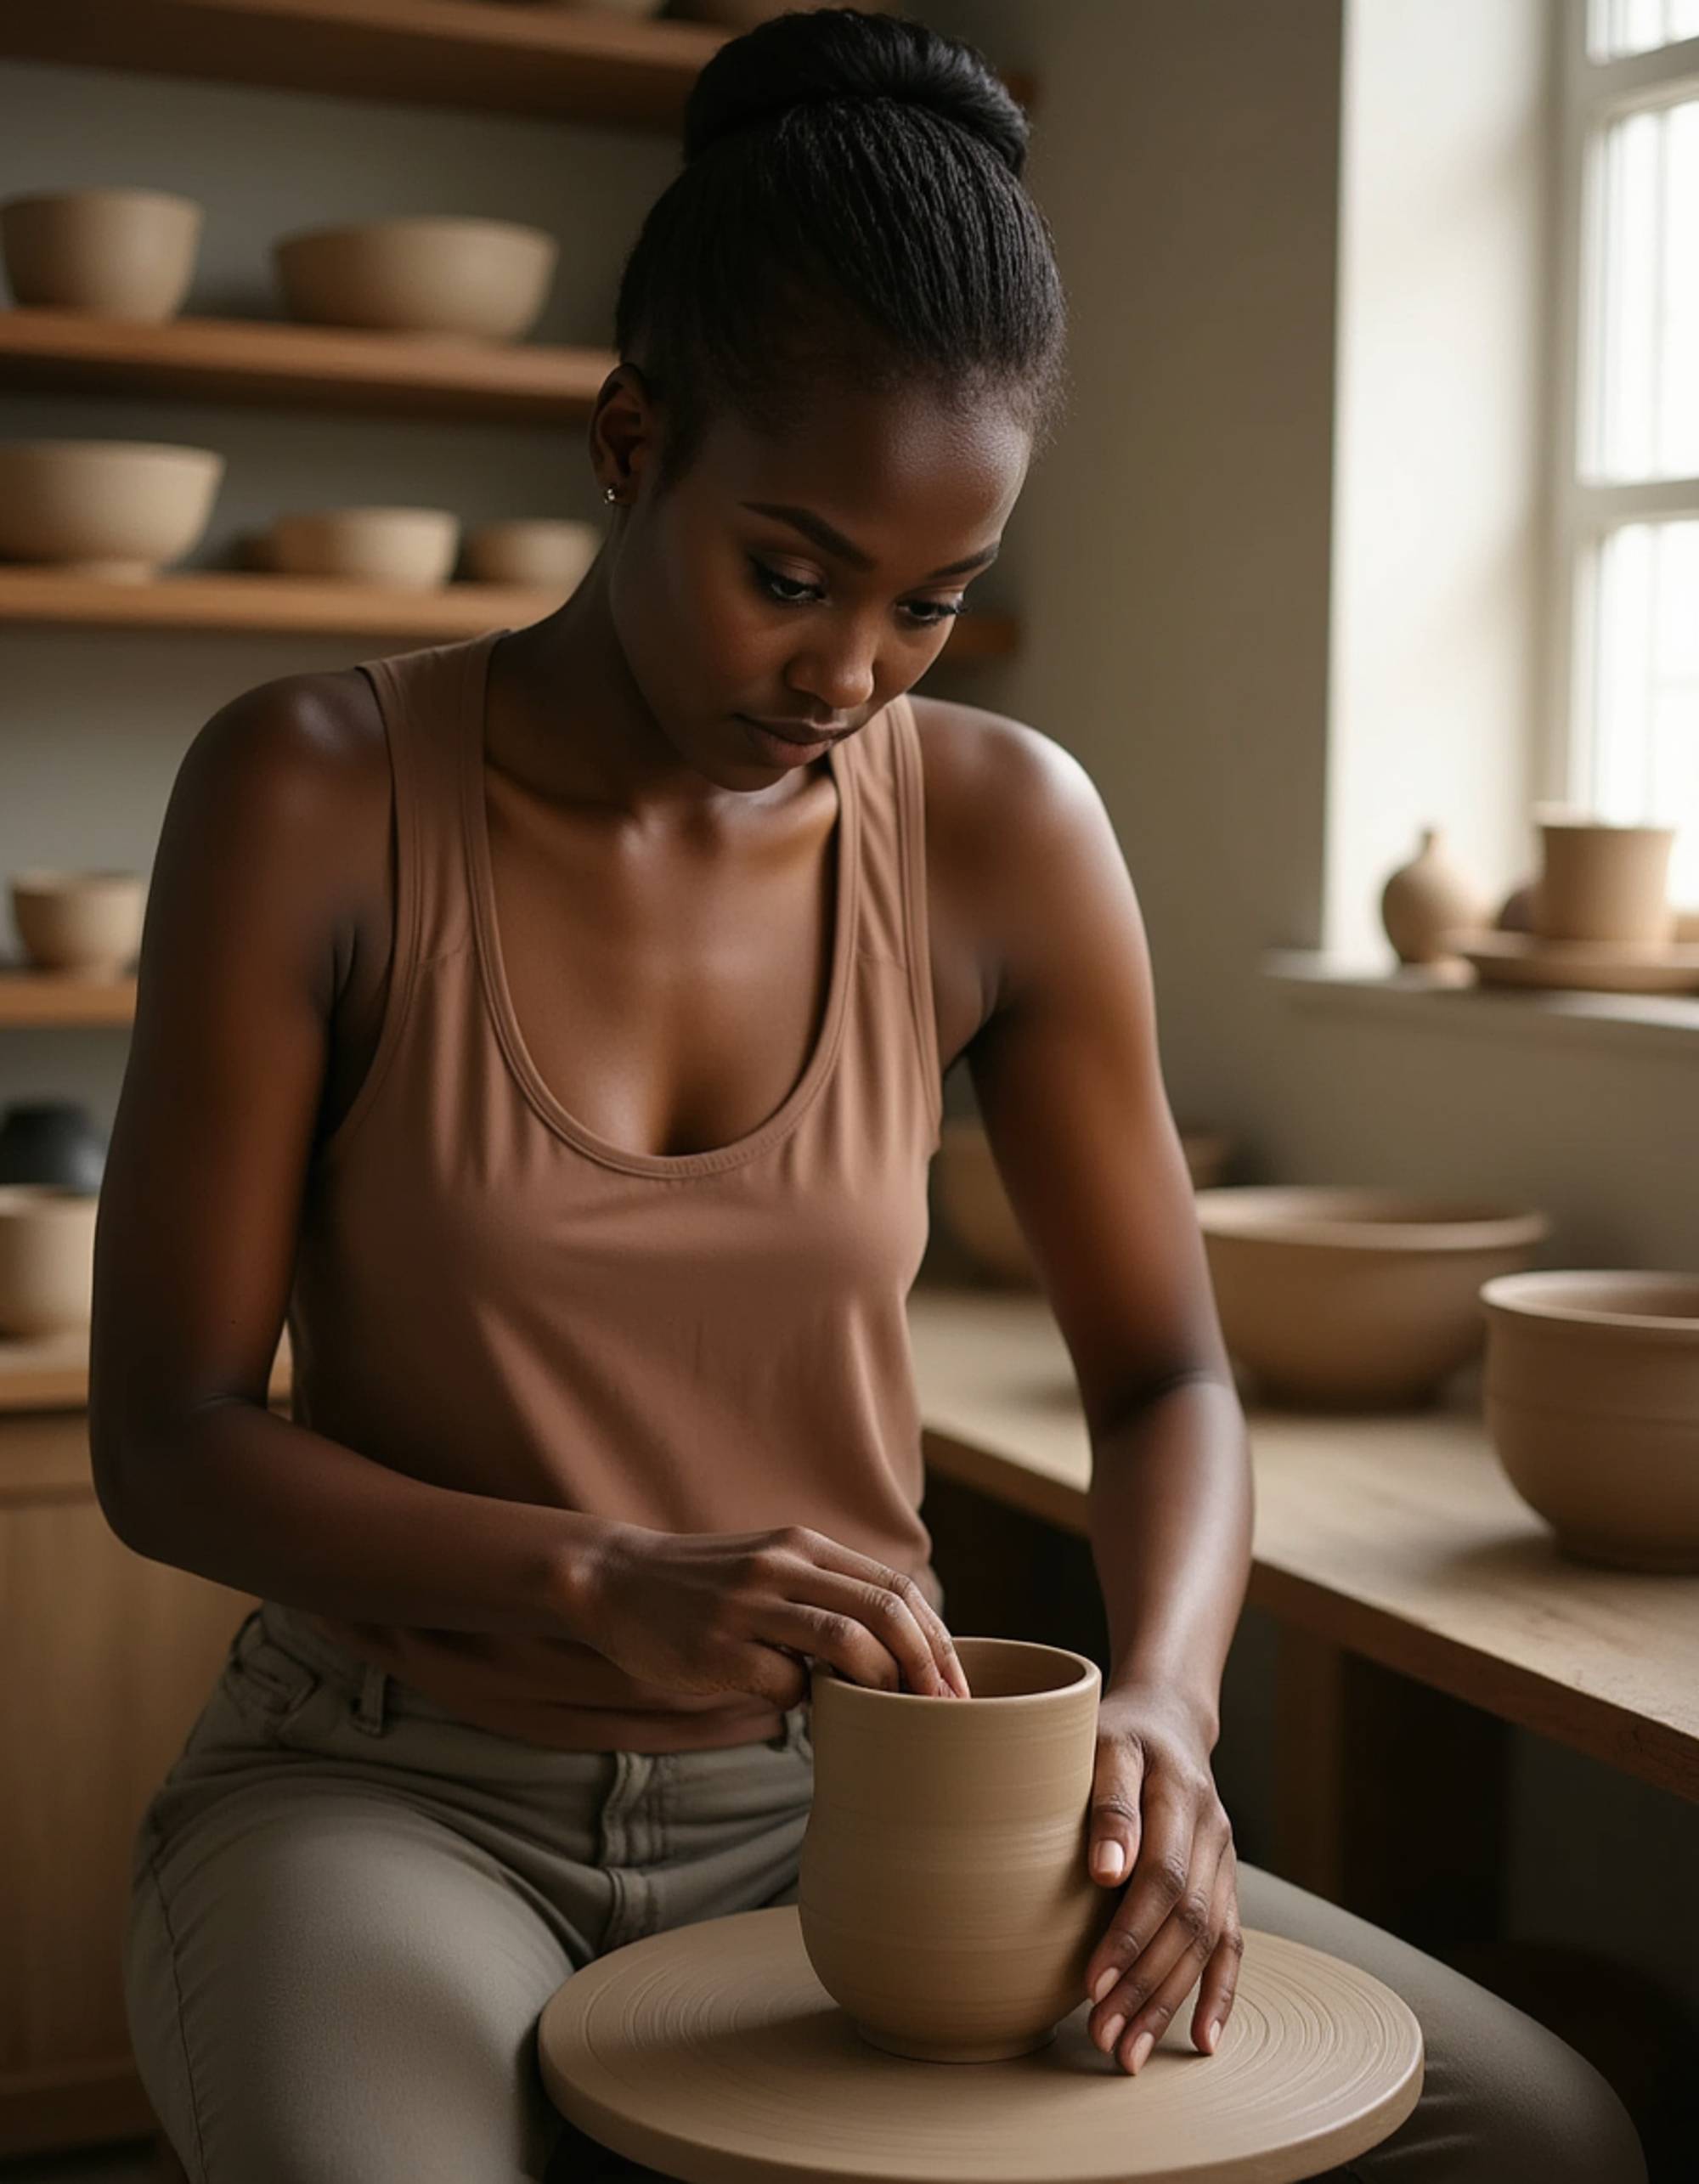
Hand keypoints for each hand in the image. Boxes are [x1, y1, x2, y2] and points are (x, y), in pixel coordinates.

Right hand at [581, 1521, 971, 1709]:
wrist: (616, 1580)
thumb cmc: (706, 1590)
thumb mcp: (772, 1570)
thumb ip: (825, 1597)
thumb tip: (897, 1659)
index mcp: (804, 1546)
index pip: (895, 1587)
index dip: (935, 1638)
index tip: (956, 1685)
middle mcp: (781, 1565)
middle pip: (883, 1609)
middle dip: (925, 1664)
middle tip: (944, 1708)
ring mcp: (747, 1605)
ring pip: (843, 1638)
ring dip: (879, 1682)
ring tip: (891, 1714)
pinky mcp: (714, 1648)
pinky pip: (782, 1682)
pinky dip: (803, 1701)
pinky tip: (797, 1707)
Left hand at [1080, 1685, 1242, 2073]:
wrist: (1166, 1718)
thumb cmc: (1118, 1732)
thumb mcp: (1103, 1743)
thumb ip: (1107, 1801)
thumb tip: (1105, 1870)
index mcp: (1181, 1795)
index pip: (1161, 1878)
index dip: (1129, 1934)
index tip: (1092, 1982)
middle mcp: (1212, 1832)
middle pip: (1185, 1923)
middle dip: (1145, 1986)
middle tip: (1103, 2036)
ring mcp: (1224, 1859)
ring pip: (1206, 1942)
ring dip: (1169, 2001)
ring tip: (1128, 2052)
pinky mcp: (1225, 1880)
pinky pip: (1231, 1942)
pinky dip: (1220, 1992)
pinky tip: (1202, 2039)